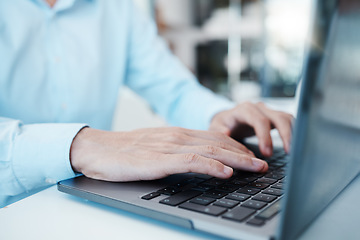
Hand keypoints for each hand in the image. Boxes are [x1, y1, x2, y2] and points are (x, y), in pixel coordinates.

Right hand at [70, 127, 267, 181]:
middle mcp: (177, 137)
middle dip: (244, 154)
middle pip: (218, 143)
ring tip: (256, 168)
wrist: (96, 149)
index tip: (252, 157)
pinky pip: (191, 161)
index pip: (214, 138)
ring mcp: (168, 147)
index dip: (236, 147)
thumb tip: (195, 160)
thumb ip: (175, 151)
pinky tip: (226, 172)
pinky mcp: (158, 160)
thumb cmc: (124, 151)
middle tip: (264, 164)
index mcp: (177, 134)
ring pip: (210, 150)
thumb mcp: (155, 147)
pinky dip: (211, 165)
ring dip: (237, 159)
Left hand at [210, 102, 293, 156]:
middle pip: (279, 117)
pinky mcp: (275, 118)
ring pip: (288, 118)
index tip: (266, 153)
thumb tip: (226, 133)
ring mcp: (269, 111)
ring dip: (293, 134)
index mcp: (244, 109)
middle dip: (285, 135)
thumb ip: (219, 129)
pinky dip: (295, 133)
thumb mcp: (215, 127)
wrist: (227, 119)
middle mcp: (259, 108)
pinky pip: (289, 122)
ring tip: (295, 152)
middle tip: (288, 153)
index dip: (265, 136)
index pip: (259, 120)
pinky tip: (296, 147)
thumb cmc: (222, 124)